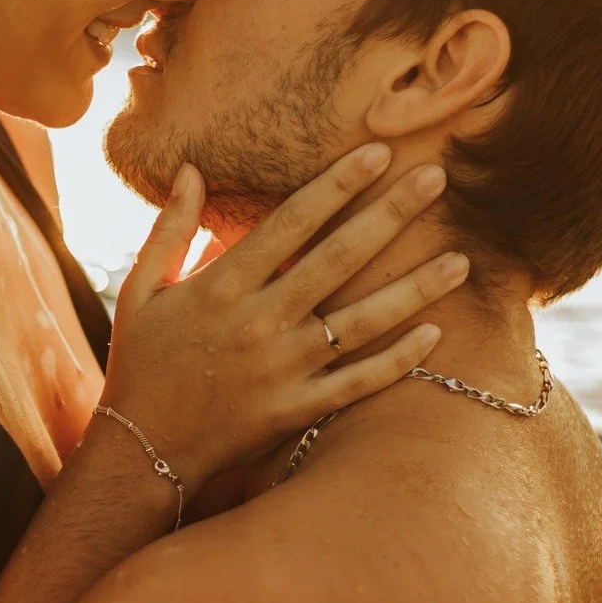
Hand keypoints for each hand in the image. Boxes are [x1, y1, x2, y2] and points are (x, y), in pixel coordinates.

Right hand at [100, 145, 466, 484]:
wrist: (142, 450)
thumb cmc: (141, 363)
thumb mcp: (140, 290)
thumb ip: (170, 229)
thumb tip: (191, 169)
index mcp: (221, 286)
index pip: (291, 222)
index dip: (337, 184)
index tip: (378, 152)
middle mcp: (259, 323)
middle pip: (338, 259)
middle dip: (390, 214)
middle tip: (435, 179)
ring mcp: (282, 370)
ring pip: (363, 322)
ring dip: (415, 288)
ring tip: (461, 259)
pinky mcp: (296, 410)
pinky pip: (357, 383)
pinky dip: (397, 360)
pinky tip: (434, 332)